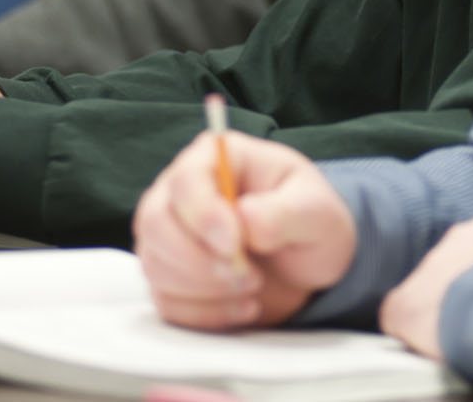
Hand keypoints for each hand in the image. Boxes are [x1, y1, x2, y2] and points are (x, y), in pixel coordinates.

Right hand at [134, 130, 355, 330]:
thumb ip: (284, 212)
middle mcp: (181, 192)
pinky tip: (243, 307)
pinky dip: (204, 313)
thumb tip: (245, 218)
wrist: (307, 264)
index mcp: (216, 158)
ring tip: (254, 288)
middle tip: (252, 277)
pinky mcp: (169, 275)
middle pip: (156, 222)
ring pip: (156, 264)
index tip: (235, 246)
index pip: (186, 180)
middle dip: (201, 260)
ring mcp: (168, 234)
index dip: (203, 215)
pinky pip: (165, 300)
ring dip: (205, 289)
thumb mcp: (316, 211)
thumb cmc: (309, 222)